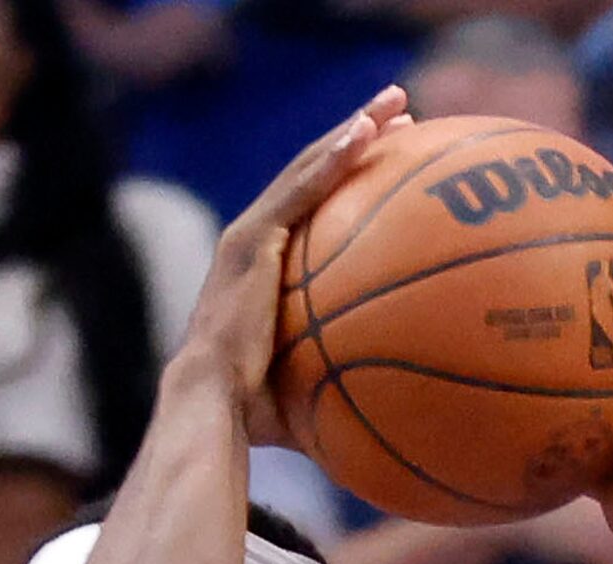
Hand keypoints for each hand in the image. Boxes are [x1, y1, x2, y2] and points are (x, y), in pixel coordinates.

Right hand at [186, 86, 408, 443]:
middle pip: (313, 172)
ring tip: (395, 102)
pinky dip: (335, 157)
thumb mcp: (308, 385)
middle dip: (356, 136)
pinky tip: (368, 133)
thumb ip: (341, 376)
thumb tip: (397, 409)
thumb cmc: (256, 411)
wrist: (212, 403)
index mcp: (262, 266)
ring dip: (354, 130)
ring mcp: (251, 235)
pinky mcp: (253, 240)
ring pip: (310, 167)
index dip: (347, 174)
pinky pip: (303, 189)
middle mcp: (253, 240)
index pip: (311, 206)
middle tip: (400, 112)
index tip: (390, 155)